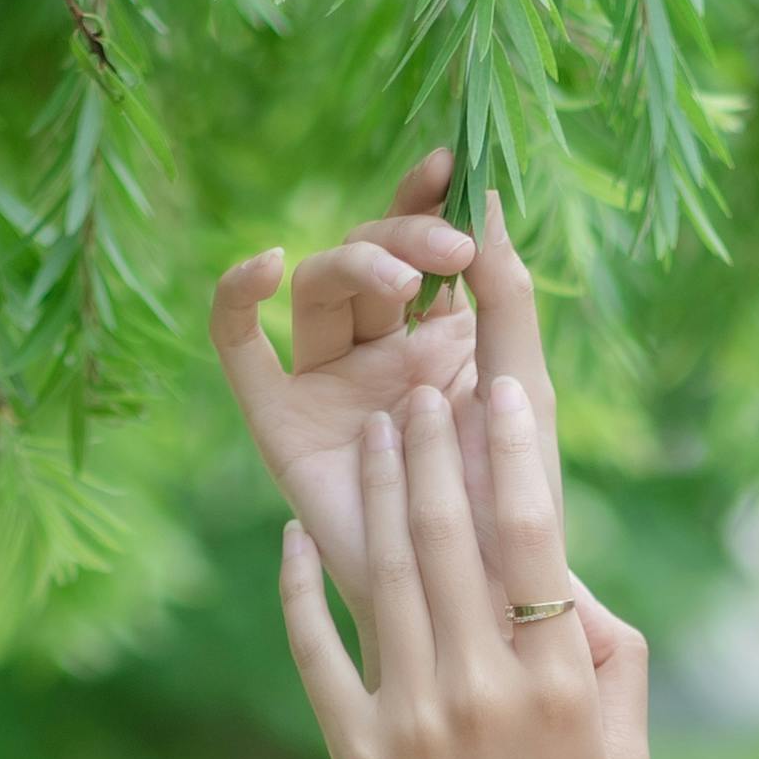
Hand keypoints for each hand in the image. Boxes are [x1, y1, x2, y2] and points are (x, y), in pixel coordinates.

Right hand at [212, 161, 636, 671]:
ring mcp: (324, 386)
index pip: (415, 245)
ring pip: (315, 289)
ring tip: (403, 286)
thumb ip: (507, 294)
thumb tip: (488, 194)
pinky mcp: (279, 423)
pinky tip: (262, 266)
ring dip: (355, 265)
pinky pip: (238, 347)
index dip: (421, 199)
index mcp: (435, 338)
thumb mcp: (522, 385)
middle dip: (402, 239)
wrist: (480, 596)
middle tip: (447, 255)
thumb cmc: (514, 503)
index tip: (451, 162)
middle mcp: (375, 353)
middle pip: (364, 258)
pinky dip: (236, 297)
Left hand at [279, 375, 647, 758]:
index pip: (532, 537)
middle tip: (417, 387)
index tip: (496, 389)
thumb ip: (611, 661)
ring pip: (383, 574)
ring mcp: (412, 723)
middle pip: (447, 535)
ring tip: (372, 434)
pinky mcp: (355, 756)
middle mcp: (483, 691)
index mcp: (558, 686)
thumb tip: (572, 579)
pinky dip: (300, 588)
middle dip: (430, 447)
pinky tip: (294, 540)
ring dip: (374, 492)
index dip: (509, 451)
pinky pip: (319, 651)